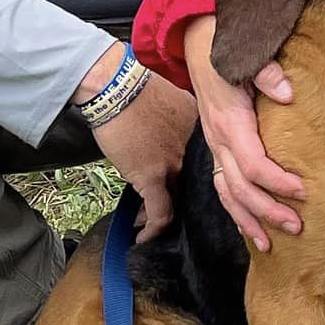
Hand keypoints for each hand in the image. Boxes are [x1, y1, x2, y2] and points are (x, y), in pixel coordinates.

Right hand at [74, 44, 199, 242]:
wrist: (116, 86)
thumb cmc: (138, 89)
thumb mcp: (175, 101)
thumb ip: (183, 123)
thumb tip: (175, 134)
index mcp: (203, 133)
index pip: (208, 167)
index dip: (199, 183)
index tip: (190, 193)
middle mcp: (195, 152)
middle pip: (198, 187)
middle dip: (190, 205)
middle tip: (180, 218)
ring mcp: (175, 166)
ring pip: (181, 203)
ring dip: (170, 221)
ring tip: (157, 230)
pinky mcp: (152, 177)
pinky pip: (159, 214)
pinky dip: (152, 229)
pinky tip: (143, 238)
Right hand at [183, 14, 304, 252]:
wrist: (197, 43)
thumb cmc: (226, 49)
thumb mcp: (243, 54)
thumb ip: (265, 72)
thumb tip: (288, 92)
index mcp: (230, 122)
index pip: (253, 164)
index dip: (277, 182)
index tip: (304, 191)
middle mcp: (218, 140)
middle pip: (240, 188)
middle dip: (267, 211)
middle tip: (297, 226)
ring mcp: (214, 146)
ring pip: (227, 194)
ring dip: (248, 220)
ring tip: (269, 244)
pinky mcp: (216, 147)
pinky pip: (222, 186)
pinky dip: (235, 210)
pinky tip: (249, 227)